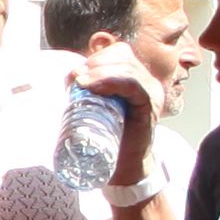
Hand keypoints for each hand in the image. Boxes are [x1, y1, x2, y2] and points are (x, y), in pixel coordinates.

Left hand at [70, 49, 165, 163]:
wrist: (124, 166)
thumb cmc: (107, 137)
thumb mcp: (96, 106)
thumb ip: (89, 89)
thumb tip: (68, 74)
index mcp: (136, 77)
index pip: (119, 52)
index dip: (96, 57)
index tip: (74, 74)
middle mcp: (147, 81)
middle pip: (122, 56)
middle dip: (94, 63)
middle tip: (74, 79)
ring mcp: (151, 93)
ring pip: (127, 68)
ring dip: (98, 71)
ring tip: (80, 83)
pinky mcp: (149, 107)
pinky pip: (134, 85)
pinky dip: (111, 81)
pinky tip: (93, 86)